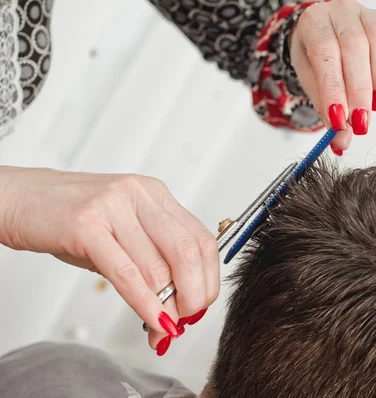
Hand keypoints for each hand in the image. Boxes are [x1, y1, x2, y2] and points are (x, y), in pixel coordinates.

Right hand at [0, 167, 219, 354]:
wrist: (19, 199)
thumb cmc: (71, 218)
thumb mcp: (121, 231)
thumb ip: (150, 261)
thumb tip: (174, 306)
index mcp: (155, 194)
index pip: (202, 239)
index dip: (208, 278)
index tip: (202, 303)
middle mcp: (140, 195)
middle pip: (188, 252)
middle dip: (194, 295)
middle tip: (187, 319)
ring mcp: (114, 207)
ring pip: (158, 266)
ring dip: (167, 306)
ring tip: (165, 326)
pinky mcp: (86, 225)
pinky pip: (126, 273)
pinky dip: (145, 302)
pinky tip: (152, 319)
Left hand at [290, 0, 375, 154]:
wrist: (324, 38)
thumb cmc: (318, 62)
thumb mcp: (314, 87)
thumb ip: (327, 112)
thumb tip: (341, 144)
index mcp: (314, 23)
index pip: (324, 52)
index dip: (333, 88)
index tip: (339, 121)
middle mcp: (341, 12)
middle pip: (354, 45)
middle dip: (359, 90)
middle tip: (361, 122)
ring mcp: (368, 13)